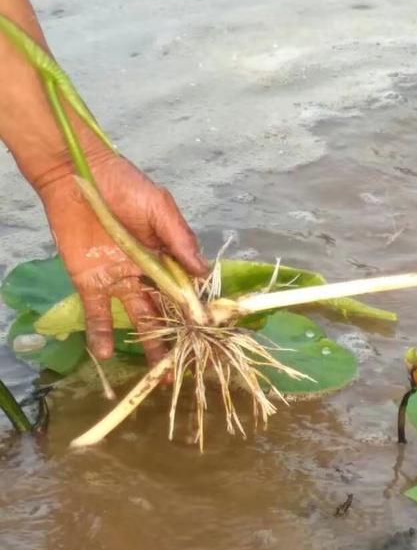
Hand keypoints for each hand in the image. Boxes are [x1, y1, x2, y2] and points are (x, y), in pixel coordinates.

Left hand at [36, 153, 207, 363]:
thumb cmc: (124, 185)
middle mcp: (145, 276)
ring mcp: (118, 282)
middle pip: (164, 314)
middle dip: (175, 341)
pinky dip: (101, 334)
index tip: (207, 336)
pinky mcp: (90, 284)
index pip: (185, 292)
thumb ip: (179, 238)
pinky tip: (107, 354)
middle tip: (183, 367)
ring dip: (147, 347)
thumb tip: (202, 272)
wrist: (77, 174)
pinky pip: (97, 315)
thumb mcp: (159, 207)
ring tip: (154, 375)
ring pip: (137, 321)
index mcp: (166, 259)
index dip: (195, 314)